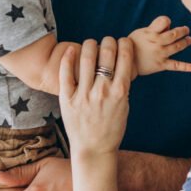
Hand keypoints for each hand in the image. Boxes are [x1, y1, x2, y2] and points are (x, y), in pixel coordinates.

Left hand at [60, 36, 132, 157]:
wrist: (94, 149)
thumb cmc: (112, 128)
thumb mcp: (125, 107)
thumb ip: (123, 85)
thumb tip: (122, 62)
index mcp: (120, 92)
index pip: (125, 56)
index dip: (124, 43)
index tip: (122, 42)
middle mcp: (103, 91)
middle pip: (107, 52)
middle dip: (109, 41)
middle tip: (107, 41)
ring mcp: (84, 94)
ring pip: (86, 57)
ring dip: (90, 44)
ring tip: (90, 44)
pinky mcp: (67, 99)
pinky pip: (66, 72)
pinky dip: (68, 57)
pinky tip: (71, 50)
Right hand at [129, 15, 190, 75]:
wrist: (125, 62)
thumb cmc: (134, 44)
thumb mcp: (142, 32)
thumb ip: (155, 28)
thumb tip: (170, 27)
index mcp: (151, 33)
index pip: (164, 21)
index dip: (167, 21)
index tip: (167, 23)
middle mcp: (156, 43)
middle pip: (174, 34)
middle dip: (182, 31)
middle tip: (186, 30)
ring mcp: (160, 54)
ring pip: (177, 47)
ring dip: (186, 42)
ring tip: (190, 40)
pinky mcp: (161, 65)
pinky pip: (176, 66)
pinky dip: (186, 67)